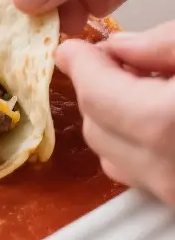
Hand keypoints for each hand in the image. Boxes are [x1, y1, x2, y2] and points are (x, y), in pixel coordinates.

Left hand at [57, 25, 174, 205]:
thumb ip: (163, 44)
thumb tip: (122, 46)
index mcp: (163, 123)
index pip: (94, 92)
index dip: (79, 64)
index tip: (73, 49)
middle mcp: (163, 170)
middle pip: (95, 127)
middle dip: (98, 91)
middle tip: (124, 63)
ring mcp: (172, 196)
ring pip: (112, 157)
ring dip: (116, 121)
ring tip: (148, 91)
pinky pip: (142, 178)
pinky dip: (138, 148)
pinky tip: (164, 123)